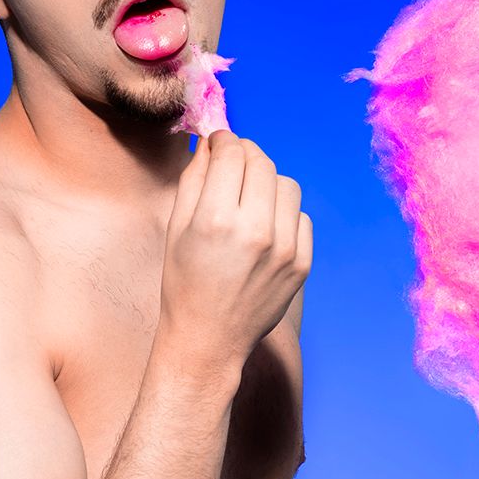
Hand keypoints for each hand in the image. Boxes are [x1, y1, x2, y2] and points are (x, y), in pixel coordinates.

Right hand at [159, 129, 312, 372]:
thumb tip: (211, 141)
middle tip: (233, 161)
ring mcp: (284, 249)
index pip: (231, 153)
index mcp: (215, 220)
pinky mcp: (302, 264)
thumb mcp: (176, 227)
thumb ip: (194, 178)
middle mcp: (254, 231)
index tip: (219, 141)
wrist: (209, 339)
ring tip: (249, 197)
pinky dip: (283, 213)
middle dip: (246, 153)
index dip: (223, 139)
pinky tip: (264, 228)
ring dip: (267, 182)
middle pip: (262, 163)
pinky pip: (301, 216)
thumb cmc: (184, 281)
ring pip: (286, 185)